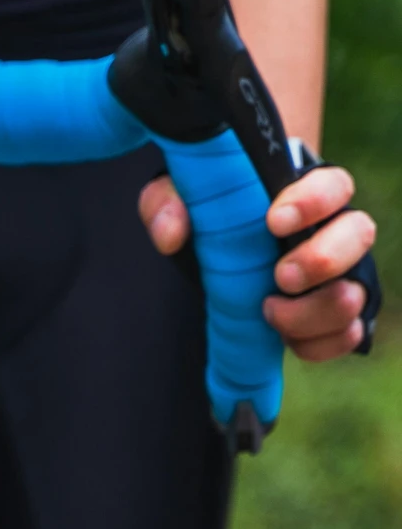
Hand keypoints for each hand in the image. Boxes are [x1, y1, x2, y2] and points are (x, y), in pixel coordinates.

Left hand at [140, 165, 376, 362]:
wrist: (225, 248)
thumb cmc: (214, 214)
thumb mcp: (182, 199)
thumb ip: (168, 203)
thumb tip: (170, 235)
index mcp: (308, 194)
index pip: (334, 185)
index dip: (314, 201)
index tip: (273, 221)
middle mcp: (335, 231)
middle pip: (360, 234)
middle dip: (323, 259)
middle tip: (280, 276)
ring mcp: (341, 275)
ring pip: (355, 292)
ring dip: (317, 311)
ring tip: (270, 312)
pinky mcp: (334, 315)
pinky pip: (349, 333)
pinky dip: (322, 344)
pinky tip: (286, 340)